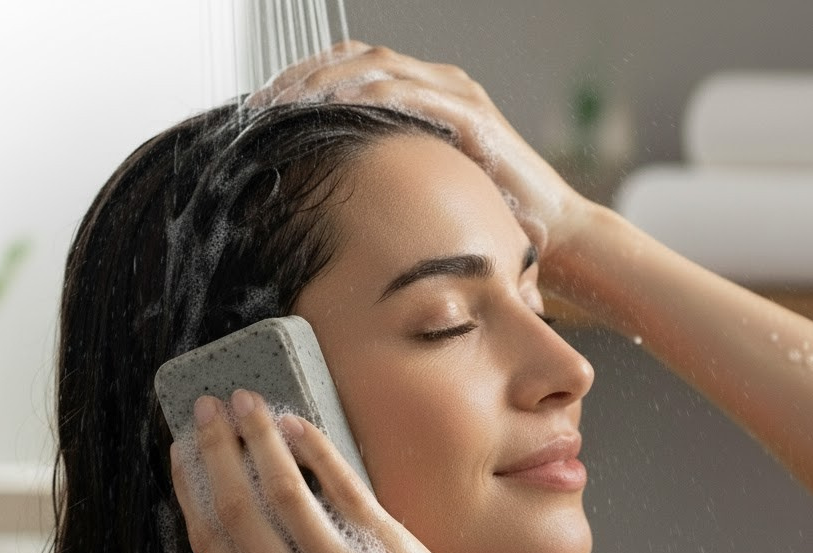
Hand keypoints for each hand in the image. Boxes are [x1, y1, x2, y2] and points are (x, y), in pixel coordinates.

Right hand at [170, 390, 511, 552]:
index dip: (192, 490)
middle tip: (207, 409)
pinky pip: (339, 483)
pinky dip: (313, 447)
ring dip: (259, 435)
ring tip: (247, 401)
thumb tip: (254, 551)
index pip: (211, 546)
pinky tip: (297, 424)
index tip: (182, 453)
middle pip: (236, 508)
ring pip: (280, 488)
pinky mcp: (386, 548)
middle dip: (216, 450)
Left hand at [248, 42, 592, 266]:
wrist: (552, 233)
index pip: (353, 70)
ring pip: (376, 67)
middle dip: (303, 76)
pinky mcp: (472, 118)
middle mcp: (438, 84)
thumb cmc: (488, 217)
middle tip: (260, 103)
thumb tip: (332, 195)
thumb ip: (388, 178)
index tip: (264, 107)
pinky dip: (370, 98)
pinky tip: (335, 110)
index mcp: (424, 97)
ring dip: (325, 83)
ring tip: (285, 105)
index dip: (306, 80)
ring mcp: (456, 96)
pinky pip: (410, 96)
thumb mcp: (426, 191)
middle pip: (355, 58)